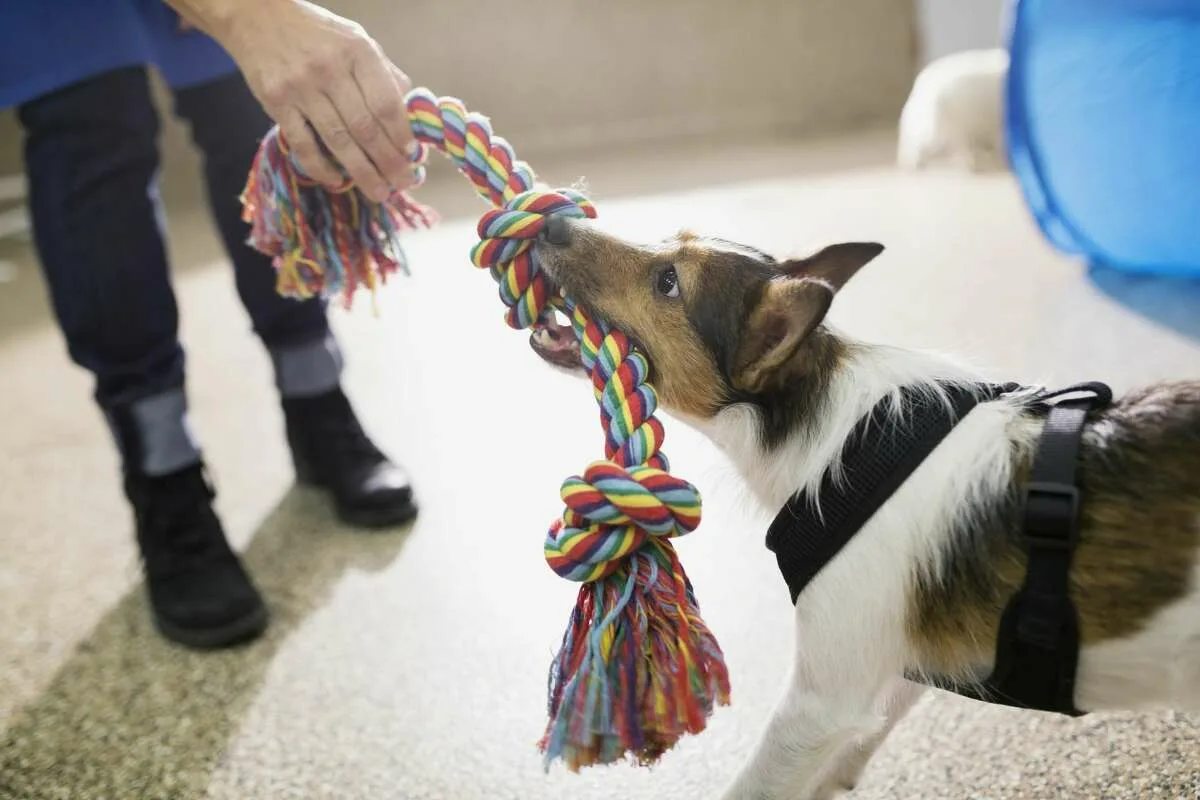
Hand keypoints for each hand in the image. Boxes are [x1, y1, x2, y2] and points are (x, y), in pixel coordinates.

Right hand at [170, 0, 415, 201]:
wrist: (256, 15)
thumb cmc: (316, 32)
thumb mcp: (356, 39)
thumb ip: (383, 72)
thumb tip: (410, 109)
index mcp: (358, 51)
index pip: (386, 102)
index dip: (401, 134)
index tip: (412, 156)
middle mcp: (330, 69)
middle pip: (365, 127)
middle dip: (388, 161)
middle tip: (402, 183)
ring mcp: (301, 87)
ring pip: (338, 140)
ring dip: (362, 172)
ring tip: (379, 191)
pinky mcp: (276, 102)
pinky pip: (303, 144)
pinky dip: (321, 167)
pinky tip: (337, 181)